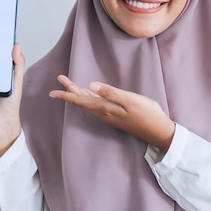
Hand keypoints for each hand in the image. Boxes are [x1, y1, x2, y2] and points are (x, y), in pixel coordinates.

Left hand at [49, 75, 174, 151]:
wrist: (158, 131)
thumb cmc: (147, 114)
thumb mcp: (130, 100)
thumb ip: (111, 93)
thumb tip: (91, 85)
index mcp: (105, 108)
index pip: (81, 100)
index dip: (66, 95)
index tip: (52, 92)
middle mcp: (104, 113)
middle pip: (82, 101)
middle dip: (70, 91)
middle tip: (60, 79)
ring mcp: (110, 115)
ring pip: (88, 103)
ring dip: (78, 94)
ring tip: (70, 85)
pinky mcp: (116, 115)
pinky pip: (96, 105)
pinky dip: (89, 98)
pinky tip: (90, 93)